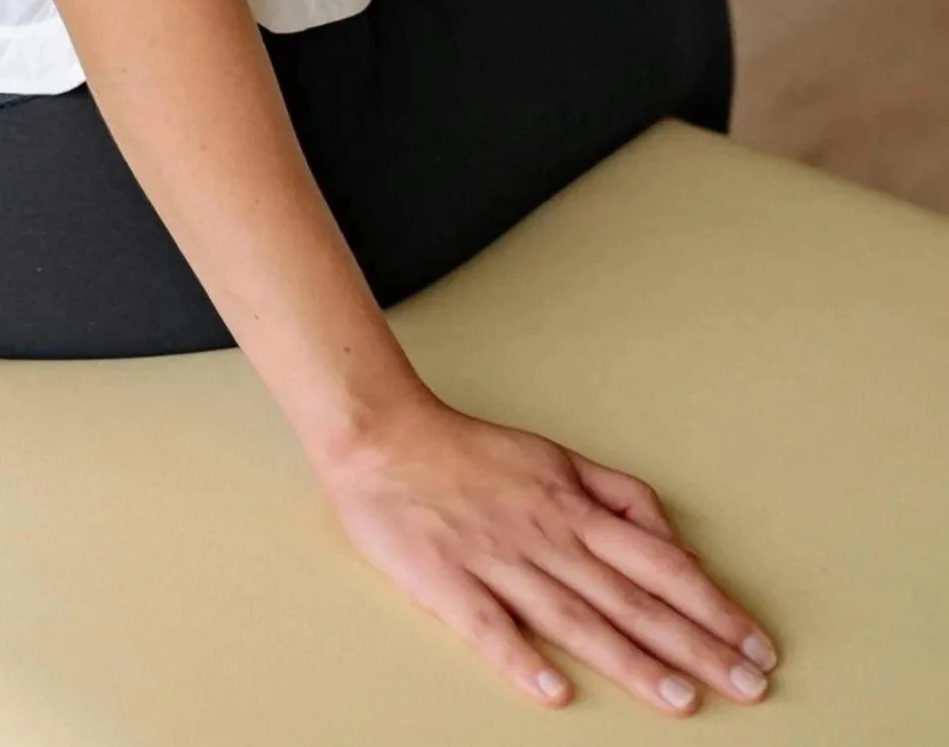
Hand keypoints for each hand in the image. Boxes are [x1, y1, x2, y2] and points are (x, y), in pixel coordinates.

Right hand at [316, 395, 777, 715]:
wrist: (381, 434)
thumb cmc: (467, 450)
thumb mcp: (555, 455)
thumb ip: (612, 494)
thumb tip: (663, 532)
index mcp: (571, 506)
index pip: (659, 562)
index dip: (712, 604)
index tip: (755, 642)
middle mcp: (545, 536)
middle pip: (632, 598)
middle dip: (697, 645)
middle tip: (749, 685)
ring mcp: (497, 561)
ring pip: (575, 617)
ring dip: (632, 661)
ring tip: (680, 701)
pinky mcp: (447, 582)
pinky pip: (488, 627)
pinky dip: (522, 659)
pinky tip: (554, 692)